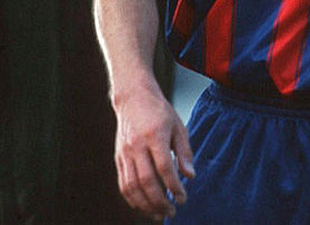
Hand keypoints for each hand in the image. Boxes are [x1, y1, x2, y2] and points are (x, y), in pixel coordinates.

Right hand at [113, 82, 195, 220]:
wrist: (133, 98)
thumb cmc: (159, 111)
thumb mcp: (178, 126)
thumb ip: (184, 151)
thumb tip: (190, 176)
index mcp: (155, 135)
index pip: (164, 167)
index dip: (174, 186)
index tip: (183, 198)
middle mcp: (137, 145)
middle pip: (146, 181)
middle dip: (160, 201)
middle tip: (172, 212)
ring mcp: (125, 152)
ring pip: (132, 186)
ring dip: (145, 205)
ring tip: (159, 215)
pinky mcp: (118, 158)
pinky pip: (123, 184)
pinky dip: (133, 199)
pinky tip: (144, 206)